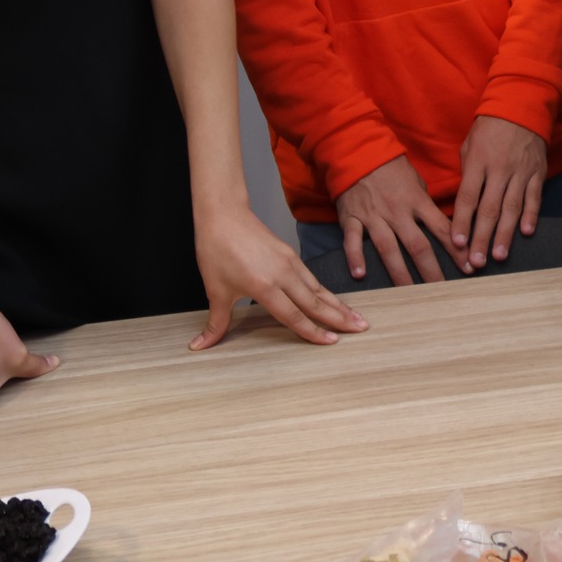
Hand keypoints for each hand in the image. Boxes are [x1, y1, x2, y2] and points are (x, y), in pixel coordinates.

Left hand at [192, 202, 367, 349]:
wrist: (224, 215)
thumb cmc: (217, 251)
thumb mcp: (215, 290)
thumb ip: (216, 322)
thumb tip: (200, 346)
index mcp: (264, 286)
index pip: (294, 315)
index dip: (313, 331)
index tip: (332, 342)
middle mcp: (283, 274)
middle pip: (316, 301)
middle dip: (340, 317)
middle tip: (361, 328)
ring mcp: (290, 262)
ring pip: (319, 288)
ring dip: (339, 303)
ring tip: (357, 315)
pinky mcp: (291, 253)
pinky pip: (312, 277)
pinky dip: (326, 290)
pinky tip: (333, 298)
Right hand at [334, 155, 467, 286]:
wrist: (358, 151)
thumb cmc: (391, 168)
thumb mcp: (417, 181)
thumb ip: (427, 205)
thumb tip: (444, 226)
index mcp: (417, 201)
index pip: (442, 229)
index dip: (457, 250)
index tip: (470, 267)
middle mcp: (398, 211)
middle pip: (418, 245)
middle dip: (431, 270)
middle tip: (442, 292)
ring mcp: (374, 216)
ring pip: (388, 248)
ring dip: (399, 273)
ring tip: (408, 294)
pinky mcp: (351, 217)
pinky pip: (353, 240)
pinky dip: (355, 257)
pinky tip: (360, 274)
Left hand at [452, 115, 547, 269]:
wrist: (521, 107)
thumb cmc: (489, 129)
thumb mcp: (469, 147)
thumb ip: (467, 176)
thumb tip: (463, 206)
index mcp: (478, 162)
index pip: (468, 197)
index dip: (461, 221)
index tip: (456, 243)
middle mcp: (500, 169)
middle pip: (489, 208)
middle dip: (482, 237)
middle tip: (476, 261)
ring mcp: (521, 171)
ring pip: (512, 208)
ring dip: (505, 234)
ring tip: (498, 255)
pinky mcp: (537, 172)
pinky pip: (534, 197)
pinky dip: (531, 215)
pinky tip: (526, 233)